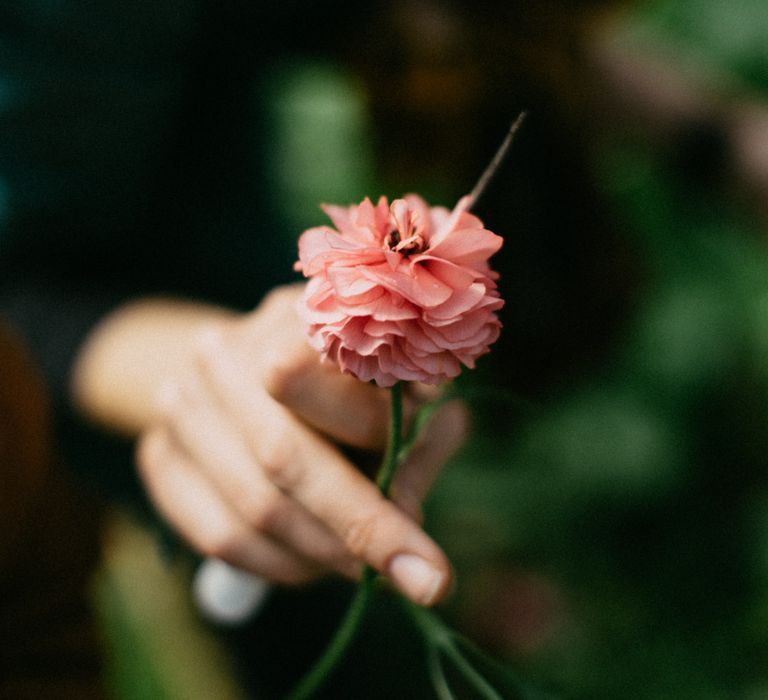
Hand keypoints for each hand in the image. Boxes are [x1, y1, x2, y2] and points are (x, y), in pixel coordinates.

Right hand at [136, 285, 466, 605]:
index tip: (426, 527)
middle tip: (415, 579)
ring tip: (364, 567)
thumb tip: (405, 511)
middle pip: (282, 452)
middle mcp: (230, 350)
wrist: (249, 366)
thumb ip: (418, 437)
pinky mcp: (156, 454)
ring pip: (254, 506)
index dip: (379, 444)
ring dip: (322, 554)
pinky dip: (275, 566)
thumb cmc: (354, 386)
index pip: (337, 384)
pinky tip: (310, 564)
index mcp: (299, 316)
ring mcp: (182, 401)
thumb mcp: (404, 393)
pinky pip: (216, 536)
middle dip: (356, 528)